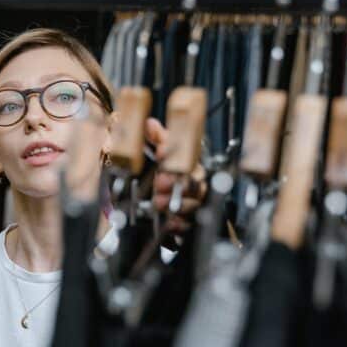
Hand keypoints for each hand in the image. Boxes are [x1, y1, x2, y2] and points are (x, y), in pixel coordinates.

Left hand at [145, 118, 206, 233]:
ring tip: (158, 202)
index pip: (188, 159)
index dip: (174, 156)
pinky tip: (170, 222)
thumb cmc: (170, 175)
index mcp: (192, 166)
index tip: (160, 153)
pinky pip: (189, 224)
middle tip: (159, 182)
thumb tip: (149, 123)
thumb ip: (158, 139)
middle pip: (194, 183)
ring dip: (176, 203)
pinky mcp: (191, 222)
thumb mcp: (163, 155)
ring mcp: (196, 204)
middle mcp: (197, 185)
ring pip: (194, 204)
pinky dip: (179, 223)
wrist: (169, 202)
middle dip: (177, 182)